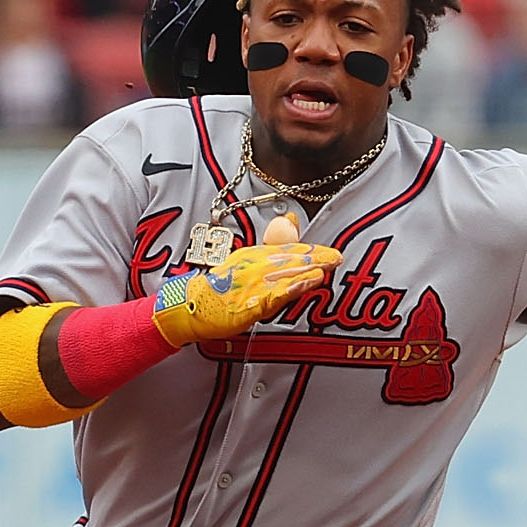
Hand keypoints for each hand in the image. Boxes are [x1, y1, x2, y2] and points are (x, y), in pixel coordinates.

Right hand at [150, 213, 340, 348]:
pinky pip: (277, 292)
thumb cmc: (218, 289)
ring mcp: (252, 283)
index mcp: (253, 255)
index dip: (310, 250)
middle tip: (337, 257)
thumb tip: (291, 220)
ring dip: (309, 268)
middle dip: (315, 257)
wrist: (189, 307)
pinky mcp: (250, 302)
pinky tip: (311, 282)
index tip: (329, 251)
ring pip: (286, 273)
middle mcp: (254, 265)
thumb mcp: (243, 262)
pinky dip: (295, 286)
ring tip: (329, 266)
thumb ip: (270, 244)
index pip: (287, 249)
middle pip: (290, 258)